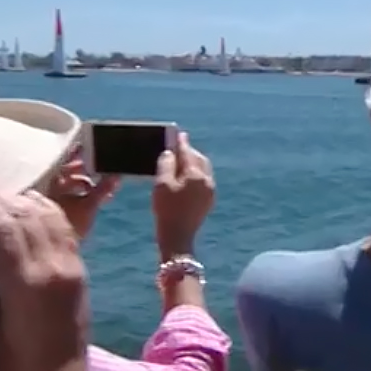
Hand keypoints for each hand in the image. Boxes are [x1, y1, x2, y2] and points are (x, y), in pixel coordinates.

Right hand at [0, 186, 91, 370]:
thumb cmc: (14, 362)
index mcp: (25, 282)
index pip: (4, 227)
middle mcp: (52, 266)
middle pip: (26, 214)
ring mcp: (71, 265)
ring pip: (49, 215)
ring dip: (23, 200)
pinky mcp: (81, 269)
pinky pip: (65, 228)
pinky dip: (46, 211)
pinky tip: (30, 207)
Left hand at [47, 152, 120, 239]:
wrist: (52, 247)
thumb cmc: (68, 223)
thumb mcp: (89, 206)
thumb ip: (103, 190)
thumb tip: (116, 176)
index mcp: (57, 181)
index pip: (67, 161)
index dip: (78, 154)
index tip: (88, 146)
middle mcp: (53, 186)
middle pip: (70, 171)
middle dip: (87, 170)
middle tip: (102, 168)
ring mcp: (54, 197)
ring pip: (72, 183)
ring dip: (87, 183)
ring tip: (103, 187)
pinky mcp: (58, 207)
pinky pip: (72, 193)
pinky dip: (84, 192)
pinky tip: (96, 198)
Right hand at [153, 131, 214, 257]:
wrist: (178, 237)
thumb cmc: (166, 210)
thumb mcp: (161, 184)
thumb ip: (166, 164)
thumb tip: (170, 152)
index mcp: (196, 175)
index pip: (188, 152)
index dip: (181, 142)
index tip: (178, 134)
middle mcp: (207, 181)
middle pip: (199, 160)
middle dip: (189, 152)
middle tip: (178, 146)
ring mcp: (210, 191)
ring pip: (203, 170)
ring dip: (193, 163)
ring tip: (180, 160)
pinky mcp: (208, 200)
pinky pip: (203, 180)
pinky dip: (194, 174)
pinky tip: (185, 177)